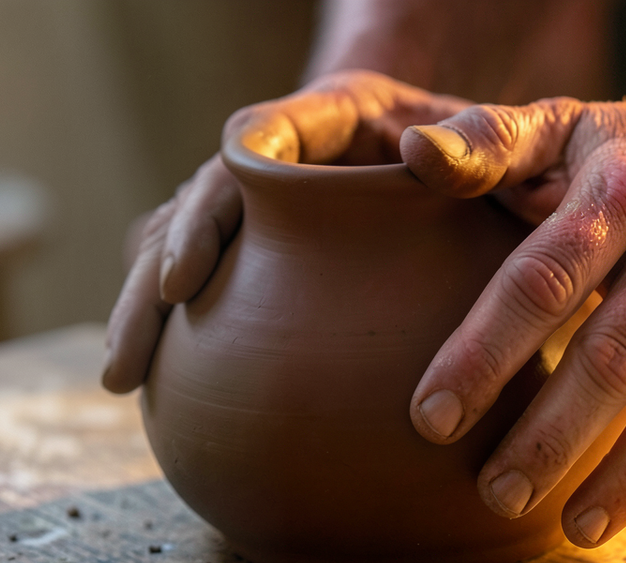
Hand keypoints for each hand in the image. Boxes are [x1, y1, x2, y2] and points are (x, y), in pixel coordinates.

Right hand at [102, 70, 469, 392]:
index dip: (215, 202)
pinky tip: (158, 384)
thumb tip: (427, 153)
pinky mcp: (267, 253)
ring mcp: (270, 206)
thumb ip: (483, 146)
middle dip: (158, 274)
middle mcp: (288, 156)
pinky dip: (180, 326)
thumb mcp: (503, 148)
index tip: (189, 272)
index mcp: (335, 116)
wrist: (474, 165)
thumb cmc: (492, 158)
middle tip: (131, 351)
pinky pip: (212, 282)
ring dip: (147, 307)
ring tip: (121, 379)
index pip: (258, 138)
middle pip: (200, 201)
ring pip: (184, 241)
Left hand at [401, 97, 625, 545]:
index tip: (430, 416)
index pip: (541, 278)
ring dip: (585, 461)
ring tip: (517, 509)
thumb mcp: (575, 125)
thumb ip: (493, 141)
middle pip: (599, 348)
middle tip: (479, 487)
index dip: (484, 351)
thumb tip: (409, 153)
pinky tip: (592, 521)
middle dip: (537, 426)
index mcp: (614, 187)